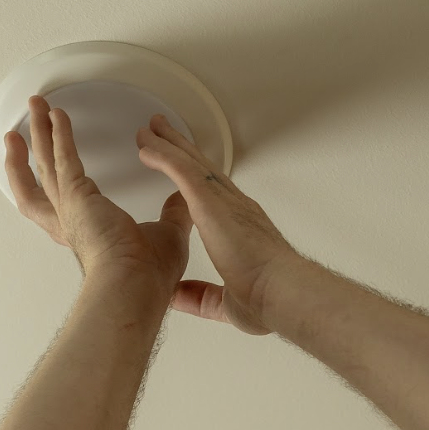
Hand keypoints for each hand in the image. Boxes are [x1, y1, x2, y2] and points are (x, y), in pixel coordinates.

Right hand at [4, 95, 191, 294]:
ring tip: (35, 108)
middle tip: (21, 131)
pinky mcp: (75, 197)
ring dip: (39, 133)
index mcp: (86, 234)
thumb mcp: (169, 235)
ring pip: (45, 163)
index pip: (60, 205)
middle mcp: (69, 222)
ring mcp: (69, 209)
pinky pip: (63, 158)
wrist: (135, 285)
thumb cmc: (148, 276)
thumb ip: (174, 213)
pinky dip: (60, 135)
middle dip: (30, 152)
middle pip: (38, 180)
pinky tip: (58, 116)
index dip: (51, 184)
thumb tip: (183, 198)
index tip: (47, 166)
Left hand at [136, 114, 301, 336]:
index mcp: (242, 228)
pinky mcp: (211, 201)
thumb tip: (177, 296)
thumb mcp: (226, 301)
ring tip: (151, 128)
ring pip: (191, 163)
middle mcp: (234, 207)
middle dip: (183, 149)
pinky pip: (181, 170)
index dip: (199, 180)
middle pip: (203, 169)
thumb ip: (200, 296)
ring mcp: (224, 201)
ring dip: (169, 144)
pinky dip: (163, 155)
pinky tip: (147, 146)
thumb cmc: (268, 299)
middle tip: (165, 132)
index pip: (216, 196)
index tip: (187, 169)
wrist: (281, 292)